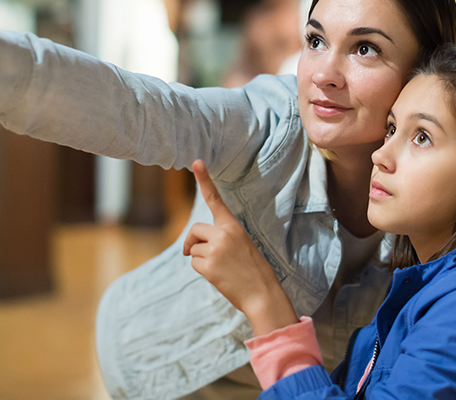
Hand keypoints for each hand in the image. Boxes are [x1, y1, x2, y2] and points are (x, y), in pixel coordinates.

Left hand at [184, 160, 298, 335]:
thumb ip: (222, 237)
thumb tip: (194, 245)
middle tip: (198, 253)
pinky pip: (194, 263)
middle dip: (193, 240)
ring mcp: (214, 249)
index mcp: (233, 226)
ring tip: (221, 268)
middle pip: (195, 229)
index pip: (215, 200)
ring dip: (201, 259)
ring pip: (193, 249)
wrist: (262, 294)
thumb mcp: (242, 245)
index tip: (196, 162)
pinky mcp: (207, 265)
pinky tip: (218, 276)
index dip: (204, 180)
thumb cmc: (253, 271)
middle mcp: (222, 234)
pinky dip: (202, 270)